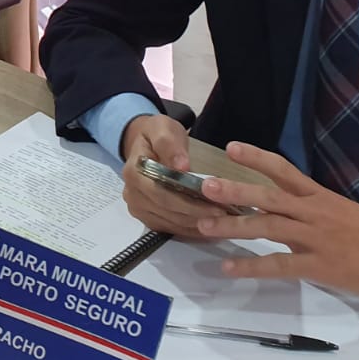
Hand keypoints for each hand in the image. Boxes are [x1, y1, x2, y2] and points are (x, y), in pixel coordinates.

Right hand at [119, 114, 215, 238]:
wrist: (145, 144)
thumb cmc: (157, 135)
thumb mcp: (163, 129)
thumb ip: (170, 145)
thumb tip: (181, 166)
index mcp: (134, 172)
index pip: (161, 194)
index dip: (189, 203)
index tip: (217, 204)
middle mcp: (132, 193)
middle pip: (167, 211)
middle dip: (197, 215)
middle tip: (227, 216)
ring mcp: (138, 207)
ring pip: (170, 223)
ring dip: (197, 225)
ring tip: (223, 221)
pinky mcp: (147, 216)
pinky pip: (170, 229)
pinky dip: (191, 230)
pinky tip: (210, 226)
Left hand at [195, 142, 358, 295]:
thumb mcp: (343, 213)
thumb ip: (313, 212)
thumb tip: (284, 215)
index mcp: (319, 197)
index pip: (284, 170)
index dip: (257, 158)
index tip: (231, 147)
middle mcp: (313, 212)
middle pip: (269, 197)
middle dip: (235, 191)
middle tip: (205, 186)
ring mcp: (316, 238)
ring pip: (268, 228)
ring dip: (233, 227)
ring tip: (203, 227)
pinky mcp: (320, 265)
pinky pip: (279, 265)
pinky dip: (251, 267)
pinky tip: (229, 269)